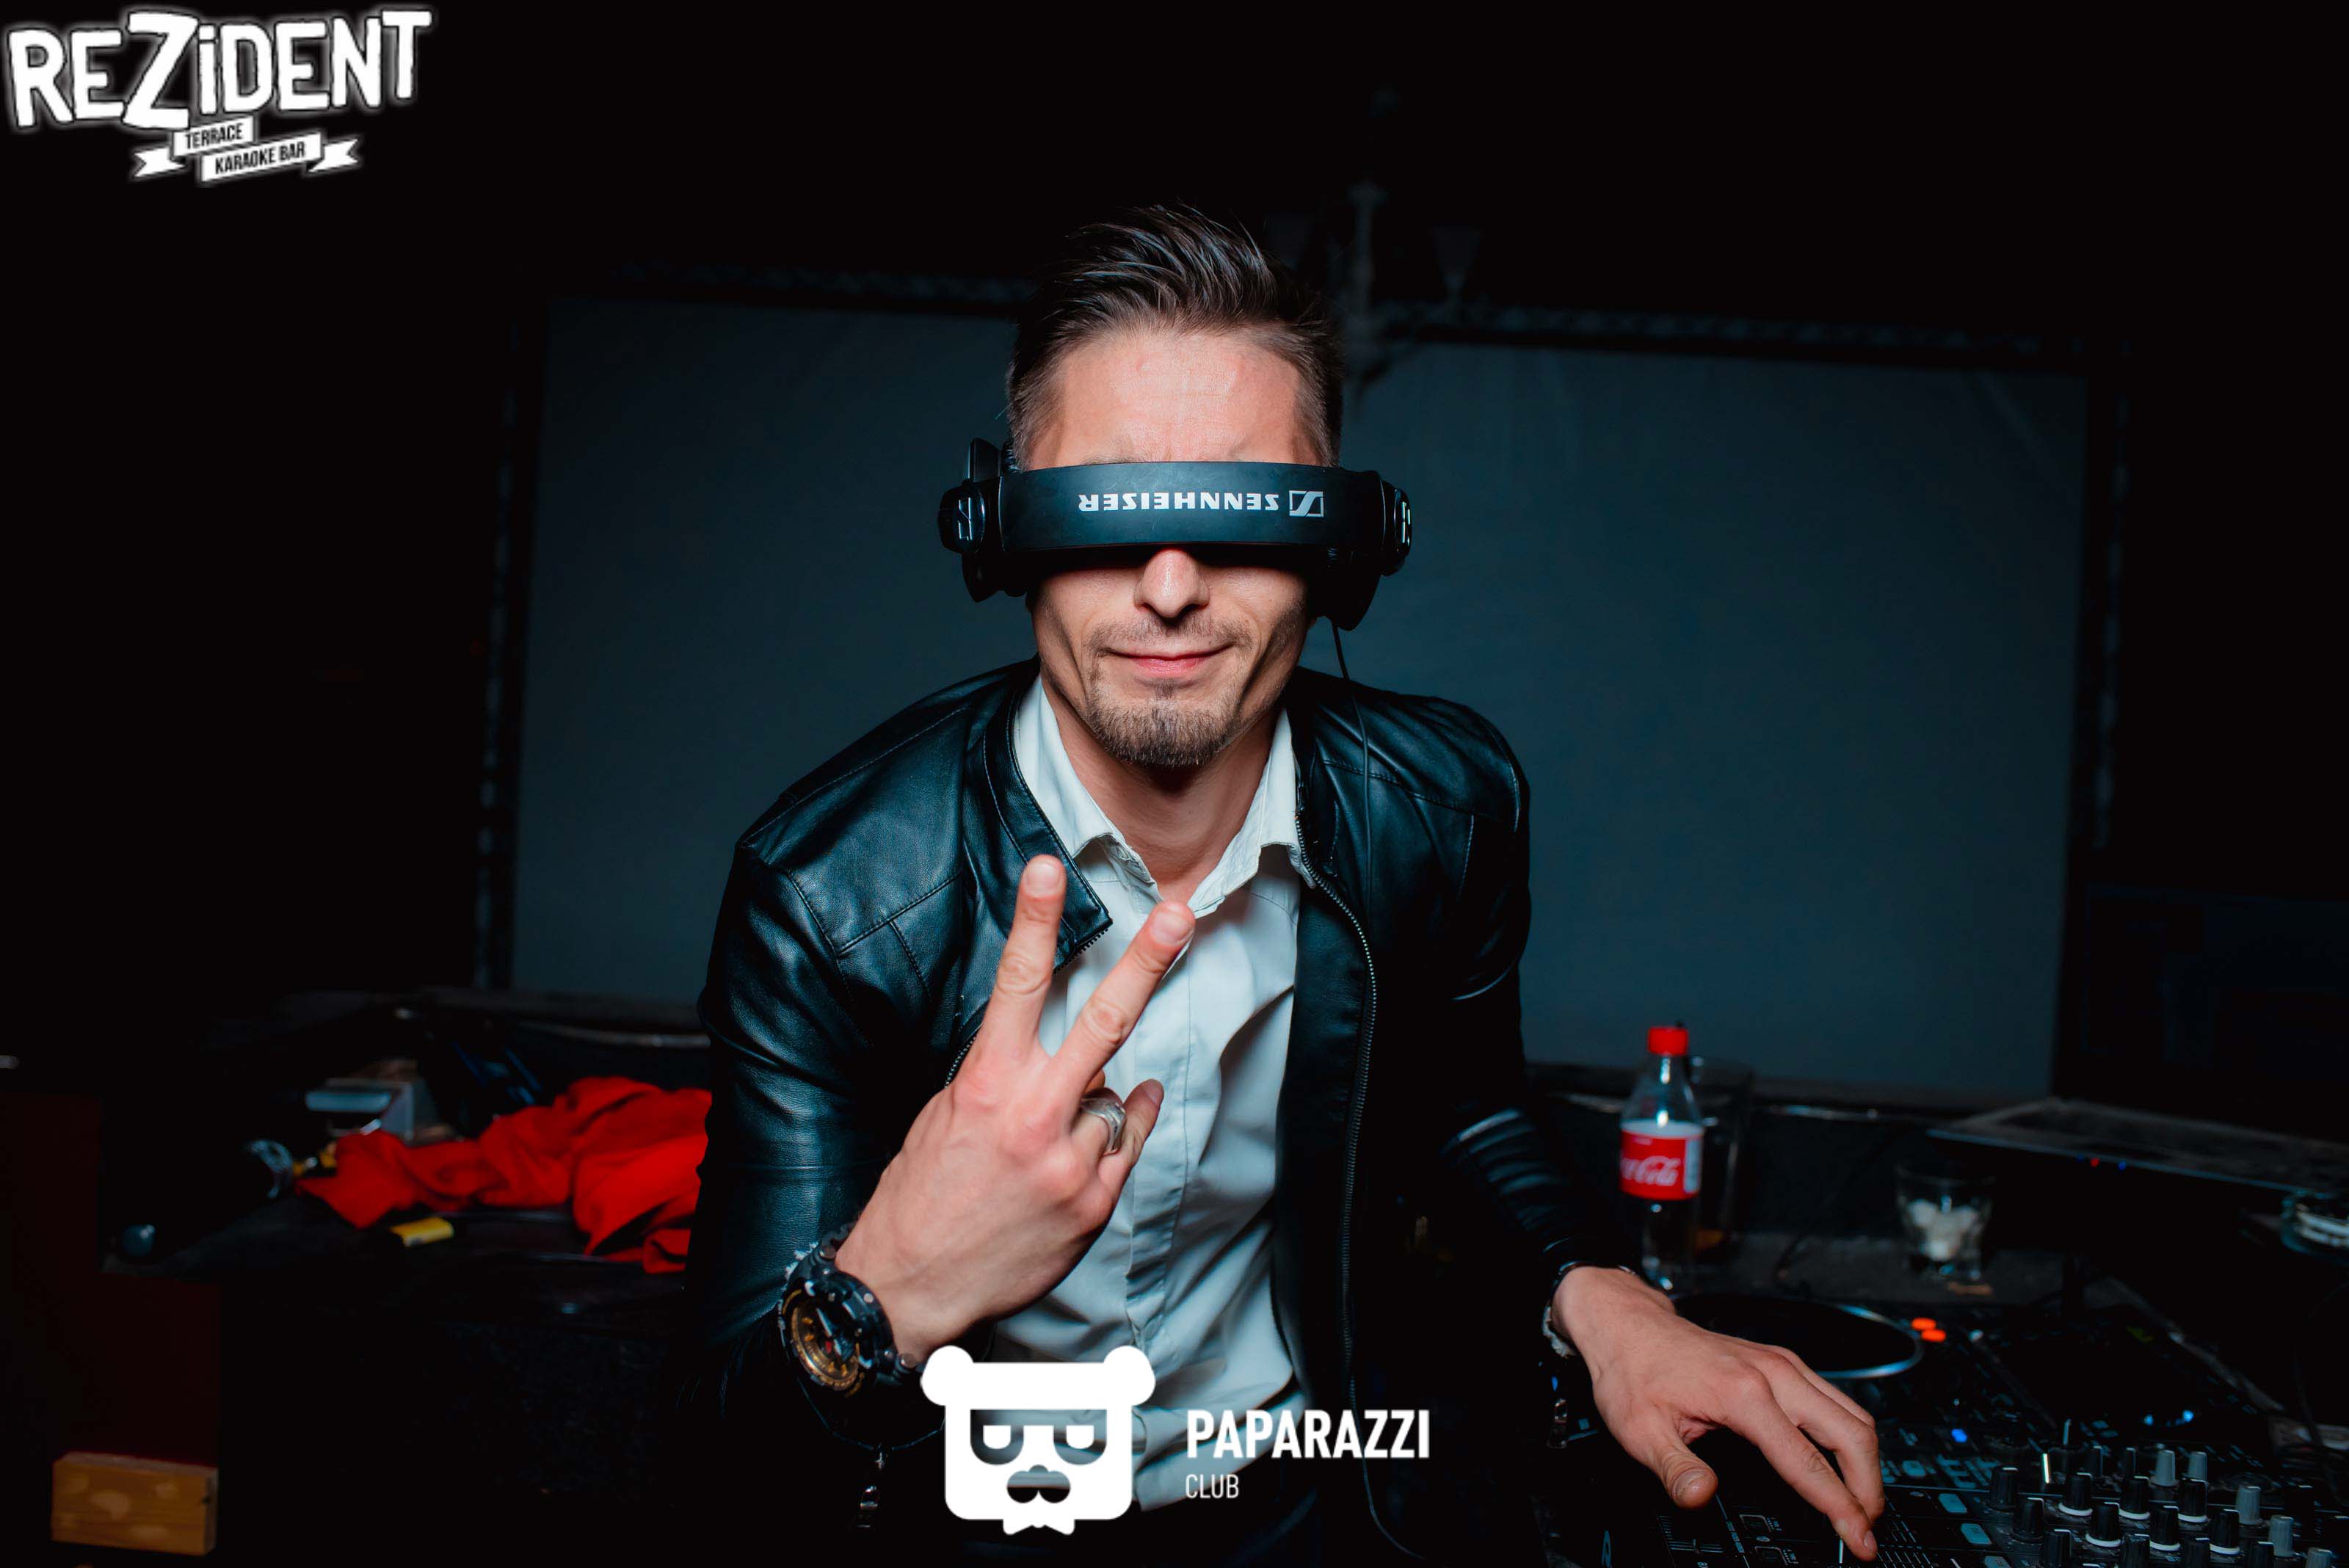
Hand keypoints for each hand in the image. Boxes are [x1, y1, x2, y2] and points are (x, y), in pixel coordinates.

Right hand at [835, 854, 1191, 1364]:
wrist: (910, 1287)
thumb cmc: (922, 1192)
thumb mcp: (946, 1113)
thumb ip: (1005, 1075)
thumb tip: (1064, 1054)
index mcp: (986, 1085)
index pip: (1016, 983)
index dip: (1034, 919)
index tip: (1047, 866)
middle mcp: (1033, 1117)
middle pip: (1103, 1021)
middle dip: (1145, 962)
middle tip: (1179, 914)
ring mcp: (1070, 1163)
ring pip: (1112, 1097)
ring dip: (1089, 1104)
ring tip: (1042, 1141)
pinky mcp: (1093, 1204)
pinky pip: (1123, 1143)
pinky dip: (1113, 1131)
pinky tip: (1093, 1135)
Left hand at [1554, 1265, 1885, 1559]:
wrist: (1629, 1325)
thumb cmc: (1633, 1372)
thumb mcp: (1639, 1430)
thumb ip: (1675, 1469)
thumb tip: (1701, 1498)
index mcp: (1743, 1393)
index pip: (1808, 1462)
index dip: (1840, 1507)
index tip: (1858, 1541)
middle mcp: (1774, 1373)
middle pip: (1852, 1432)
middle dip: (1869, 1487)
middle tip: (1866, 1530)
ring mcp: (1782, 1364)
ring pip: (1852, 1413)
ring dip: (1867, 1462)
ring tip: (1862, 1504)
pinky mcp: (1782, 1363)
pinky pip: (1835, 1400)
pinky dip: (1851, 1437)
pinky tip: (1843, 1463)